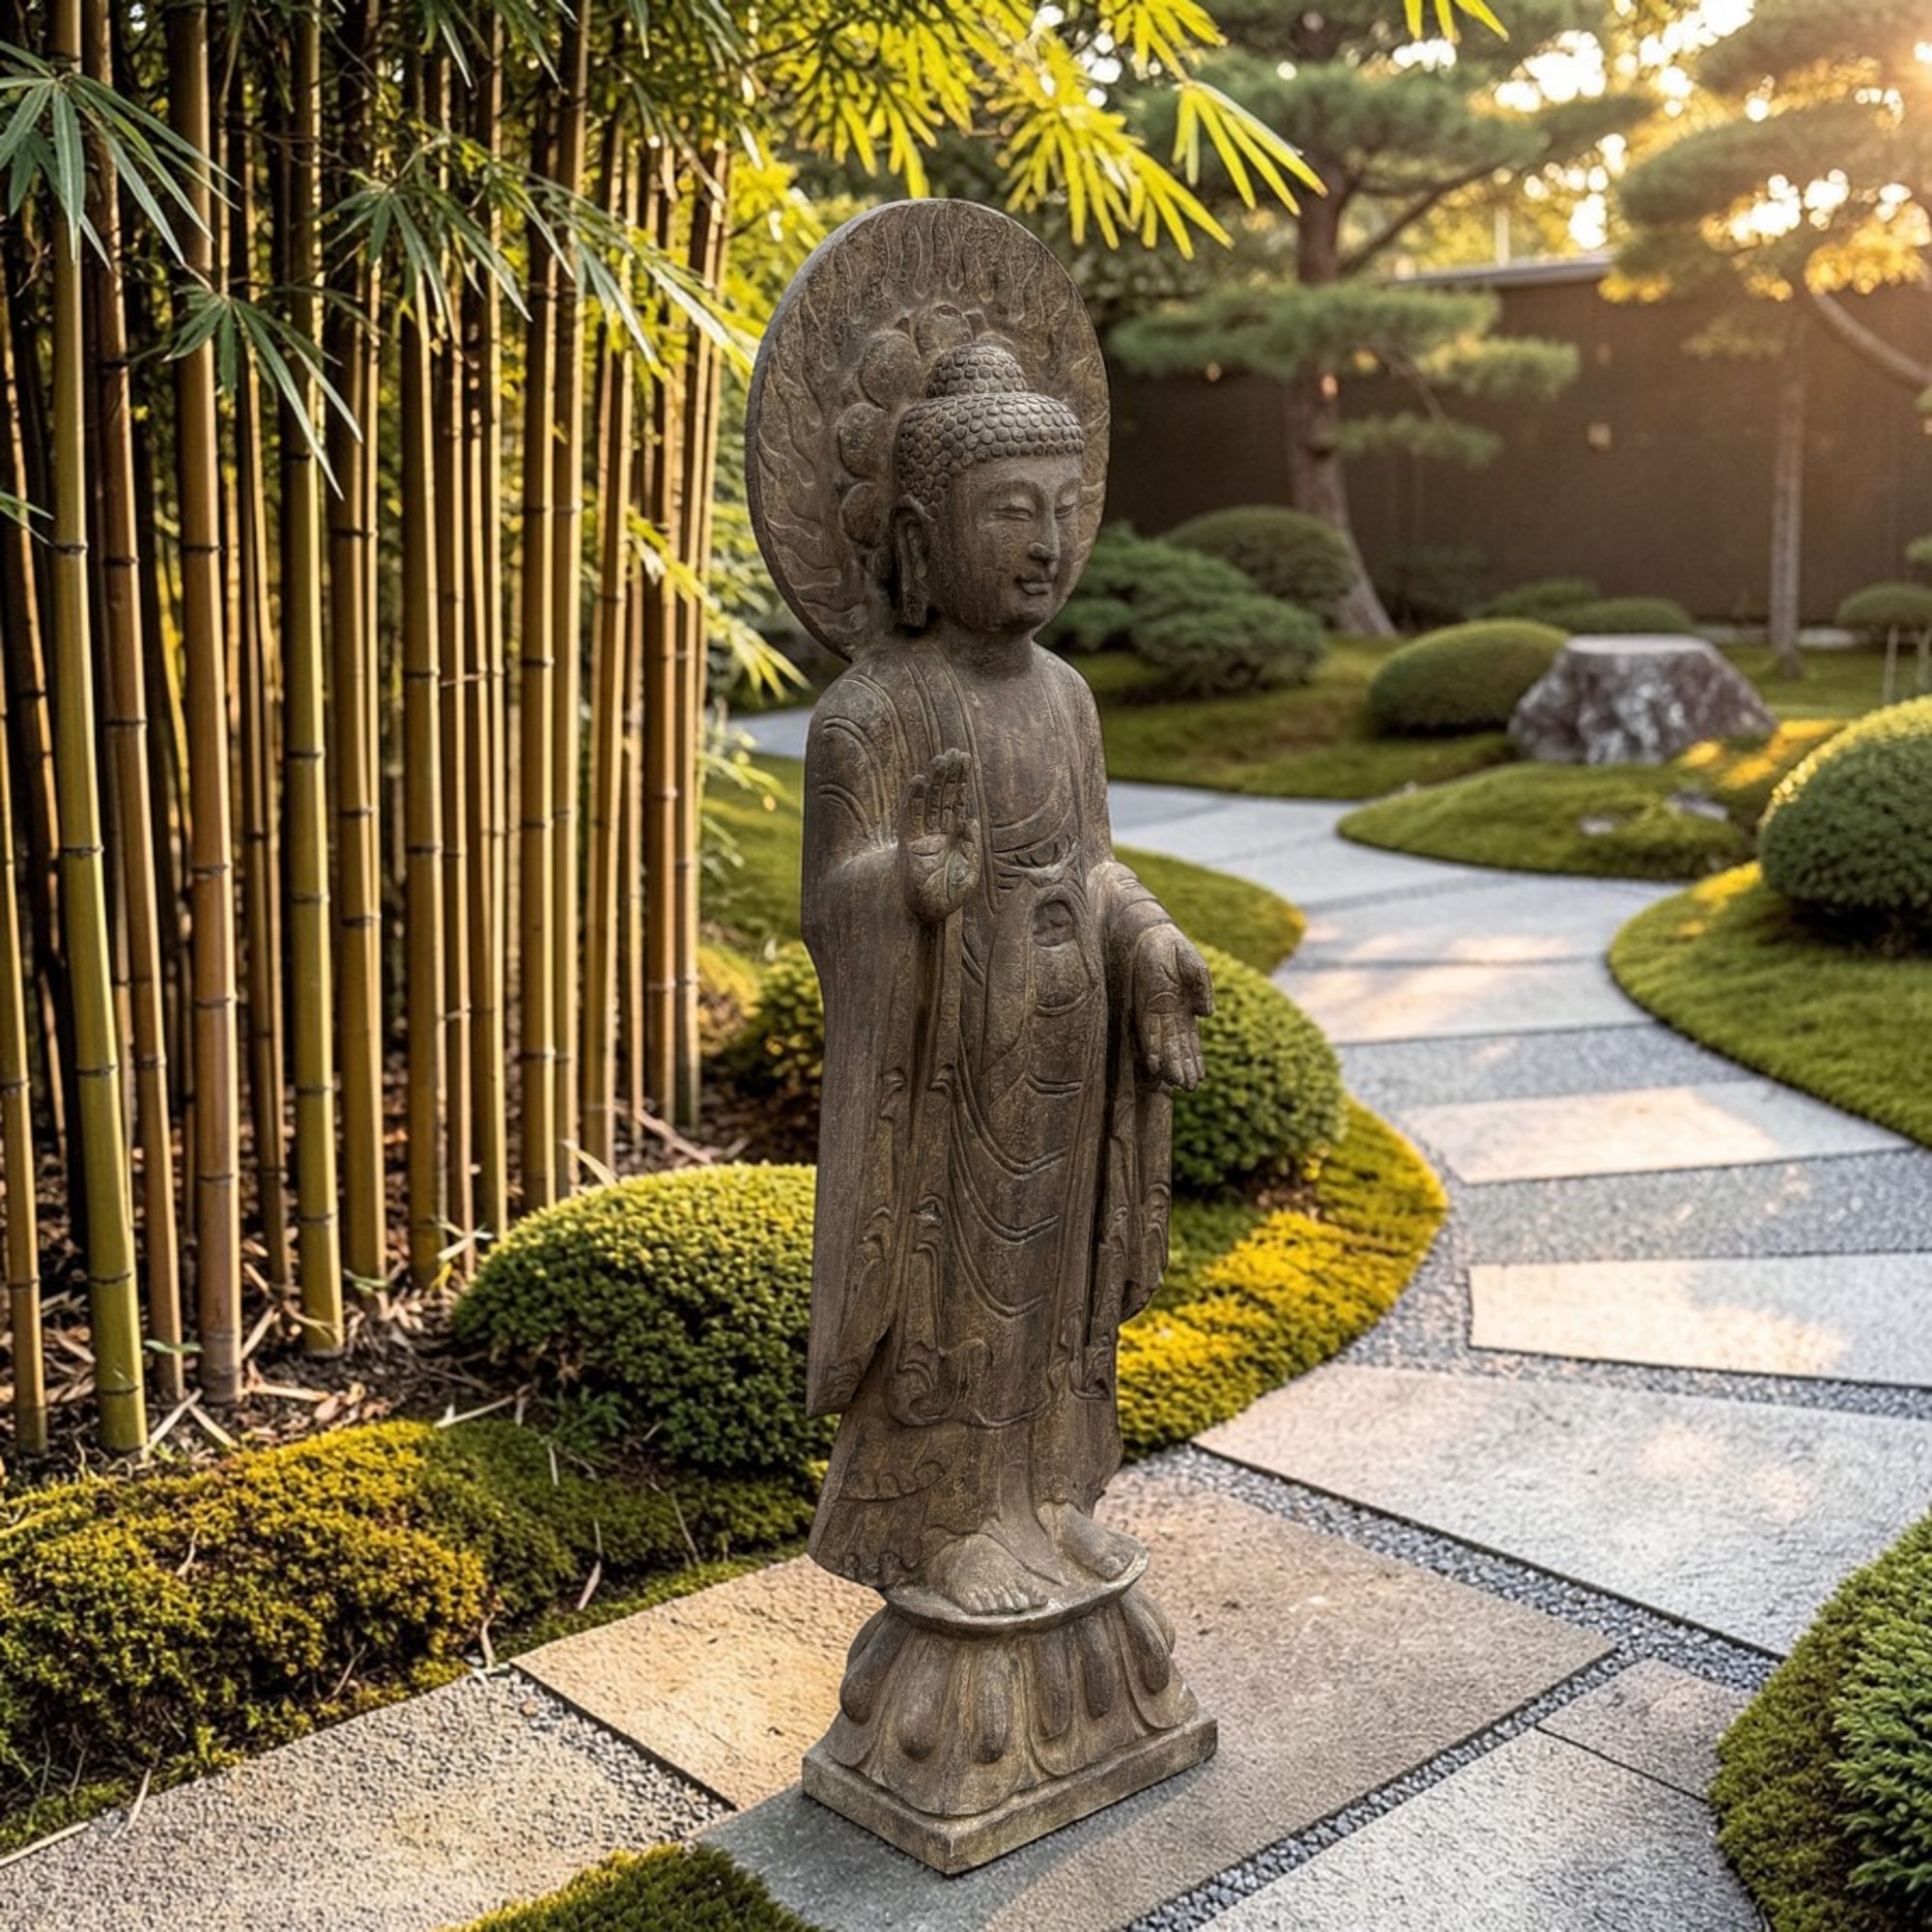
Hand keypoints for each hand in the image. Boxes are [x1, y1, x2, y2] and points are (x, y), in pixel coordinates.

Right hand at [899, 748, 981, 921]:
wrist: (925, 916)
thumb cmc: (947, 897)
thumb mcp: (969, 873)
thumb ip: (972, 847)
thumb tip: (971, 820)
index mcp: (952, 838)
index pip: (956, 803)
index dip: (960, 782)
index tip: (964, 760)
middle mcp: (936, 833)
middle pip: (942, 798)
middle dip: (948, 775)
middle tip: (954, 752)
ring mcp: (921, 837)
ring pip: (927, 803)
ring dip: (933, 782)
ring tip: (940, 760)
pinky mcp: (908, 845)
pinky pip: (910, 818)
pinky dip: (913, 800)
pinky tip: (918, 782)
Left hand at [1132, 924, 1212, 1090]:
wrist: (1148, 934)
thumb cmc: (1173, 947)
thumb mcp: (1194, 965)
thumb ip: (1202, 986)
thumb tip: (1207, 1014)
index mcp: (1186, 1008)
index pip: (1192, 1039)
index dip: (1196, 1059)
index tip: (1201, 1078)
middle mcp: (1170, 1015)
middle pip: (1179, 1047)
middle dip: (1184, 1068)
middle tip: (1189, 1088)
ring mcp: (1156, 1012)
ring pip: (1164, 1044)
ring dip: (1169, 1064)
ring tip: (1175, 1083)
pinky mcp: (1142, 1006)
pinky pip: (1147, 1031)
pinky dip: (1151, 1048)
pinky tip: (1153, 1064)